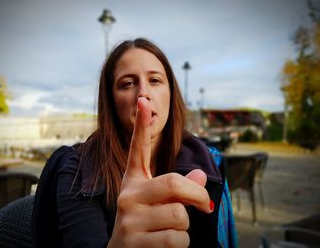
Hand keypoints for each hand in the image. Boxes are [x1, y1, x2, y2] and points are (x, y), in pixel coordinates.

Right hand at [108, 97, 212, 247]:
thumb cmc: (145, 225)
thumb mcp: (159, 203)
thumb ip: (179, 189)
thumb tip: (201, 175)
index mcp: (134, 181)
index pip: (138, 149)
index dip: (141, 125)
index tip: (144, 101)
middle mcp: (128, 195)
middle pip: (173, 182)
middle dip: (197, 196)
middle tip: (205, 205)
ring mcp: (128, 217)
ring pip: (179, 215)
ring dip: (184, 227)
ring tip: (168, 231)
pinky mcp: (133, 240)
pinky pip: (176, 238)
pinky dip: (181, 244)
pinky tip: (163, 245)